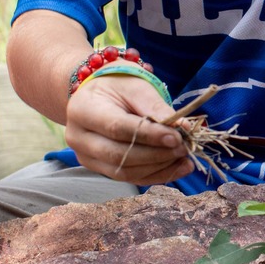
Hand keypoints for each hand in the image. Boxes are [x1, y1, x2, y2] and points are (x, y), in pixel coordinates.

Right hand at [63, 73, 194, 185]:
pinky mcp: (100, 169)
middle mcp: (79, 138)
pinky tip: (178, 168)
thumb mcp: (136, 86)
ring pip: (124, 172)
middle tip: (184, 147)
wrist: (98, 94)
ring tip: (185, 159)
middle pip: (119, 155)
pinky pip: (129, 178)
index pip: (117, 128)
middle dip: (156, 154)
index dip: (149, 135)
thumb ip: (156, 107)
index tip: (176, 137)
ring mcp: (86, 157)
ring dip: (159, 168)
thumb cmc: (117, 85)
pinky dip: (156, 175)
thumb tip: (183, 128)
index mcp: (83, 110)